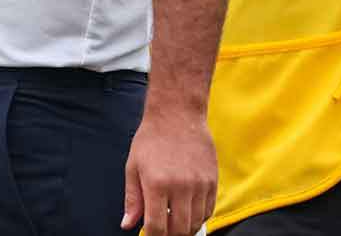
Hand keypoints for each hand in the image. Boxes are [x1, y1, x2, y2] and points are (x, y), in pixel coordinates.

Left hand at [121, 107, 215, 235]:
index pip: (158, 227)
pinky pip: (208, 210)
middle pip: (180, 229)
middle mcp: (181, 187)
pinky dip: (199, 216)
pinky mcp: (213, 181)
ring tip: (174, 220)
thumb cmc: (152, 139)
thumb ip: (132, 199)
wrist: (177, 116)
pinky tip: (188, 210)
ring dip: (184, 227)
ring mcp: (199, 185)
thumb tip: (128, 224)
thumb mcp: (133, 167)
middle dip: (170, 234)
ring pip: (196, 222)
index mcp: (156, 184)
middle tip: (163, 229)